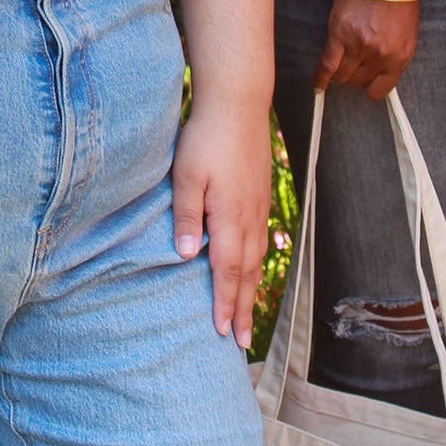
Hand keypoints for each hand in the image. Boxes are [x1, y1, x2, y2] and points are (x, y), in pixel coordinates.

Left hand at [171, 96, 271, 350]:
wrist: (239, 103)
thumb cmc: (206, 137)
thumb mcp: (186, 175)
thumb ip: (186, 215)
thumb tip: (187, 255)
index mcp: (230, 217)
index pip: (227, 271)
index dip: (225, 303)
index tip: (222, 332)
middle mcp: (249, 217)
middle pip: (247, 273)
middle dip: (243, 309)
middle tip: (242, 342)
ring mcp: (258, 206)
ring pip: (256, 258)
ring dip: (251, 290)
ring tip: (248, 315)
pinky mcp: (259, 194)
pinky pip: (260, 240)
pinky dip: (256, 264)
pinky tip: (251, 268)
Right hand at [314, 0, 418, 100]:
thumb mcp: (406, 29)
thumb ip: (393, 51)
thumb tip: (378, 67)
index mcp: (401, 55)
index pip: (381, 88)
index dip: (370, 85)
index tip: (365, 80)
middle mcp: (381, 55)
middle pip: (359, 82)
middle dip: (354, 75)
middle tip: (351, 62)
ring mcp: (360, 47)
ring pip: (343, 76)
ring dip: (339, 73)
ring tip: (337, 63)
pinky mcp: (340, 36)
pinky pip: (327, 66)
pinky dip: (320, 78)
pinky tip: (317, 86)